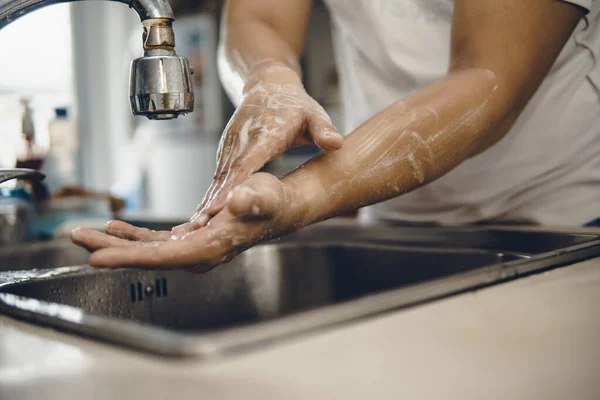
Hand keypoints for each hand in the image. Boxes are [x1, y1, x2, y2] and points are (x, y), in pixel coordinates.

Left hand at [71, 173, 290, 271]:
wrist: (277, 207)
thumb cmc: (272, 201)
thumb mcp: (265, 194)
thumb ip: (253, 199)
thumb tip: (237, 201)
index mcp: (211, 247)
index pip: (162, 257)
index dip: (128, 258)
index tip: (97, 257)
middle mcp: (198, 254)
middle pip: (146, 258)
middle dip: (110, 250)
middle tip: (77, 238)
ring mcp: (192, 249)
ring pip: (147, 251)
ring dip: (116, 244)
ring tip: (86, 234)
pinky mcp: (190, 240)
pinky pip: (156, 243)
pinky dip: (134, 237)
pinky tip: (117, 229)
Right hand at [186, 62, 341, 233]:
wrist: (267, 84)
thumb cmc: (294, 103)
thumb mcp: (314, 113)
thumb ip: (324, 129)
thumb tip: (335, 143)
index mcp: (265, 134)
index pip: (246, 163)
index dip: (234, 185)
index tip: (221, 205)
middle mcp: (242, 140)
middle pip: (226, 175)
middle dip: (213, 200)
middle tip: (200, 226)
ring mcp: (231, 145)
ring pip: (218, 177)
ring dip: (207, 200)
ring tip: (196, 227)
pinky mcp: (226, 150)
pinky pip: (218, 175)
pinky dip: (211, 194)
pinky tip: (203, 215)